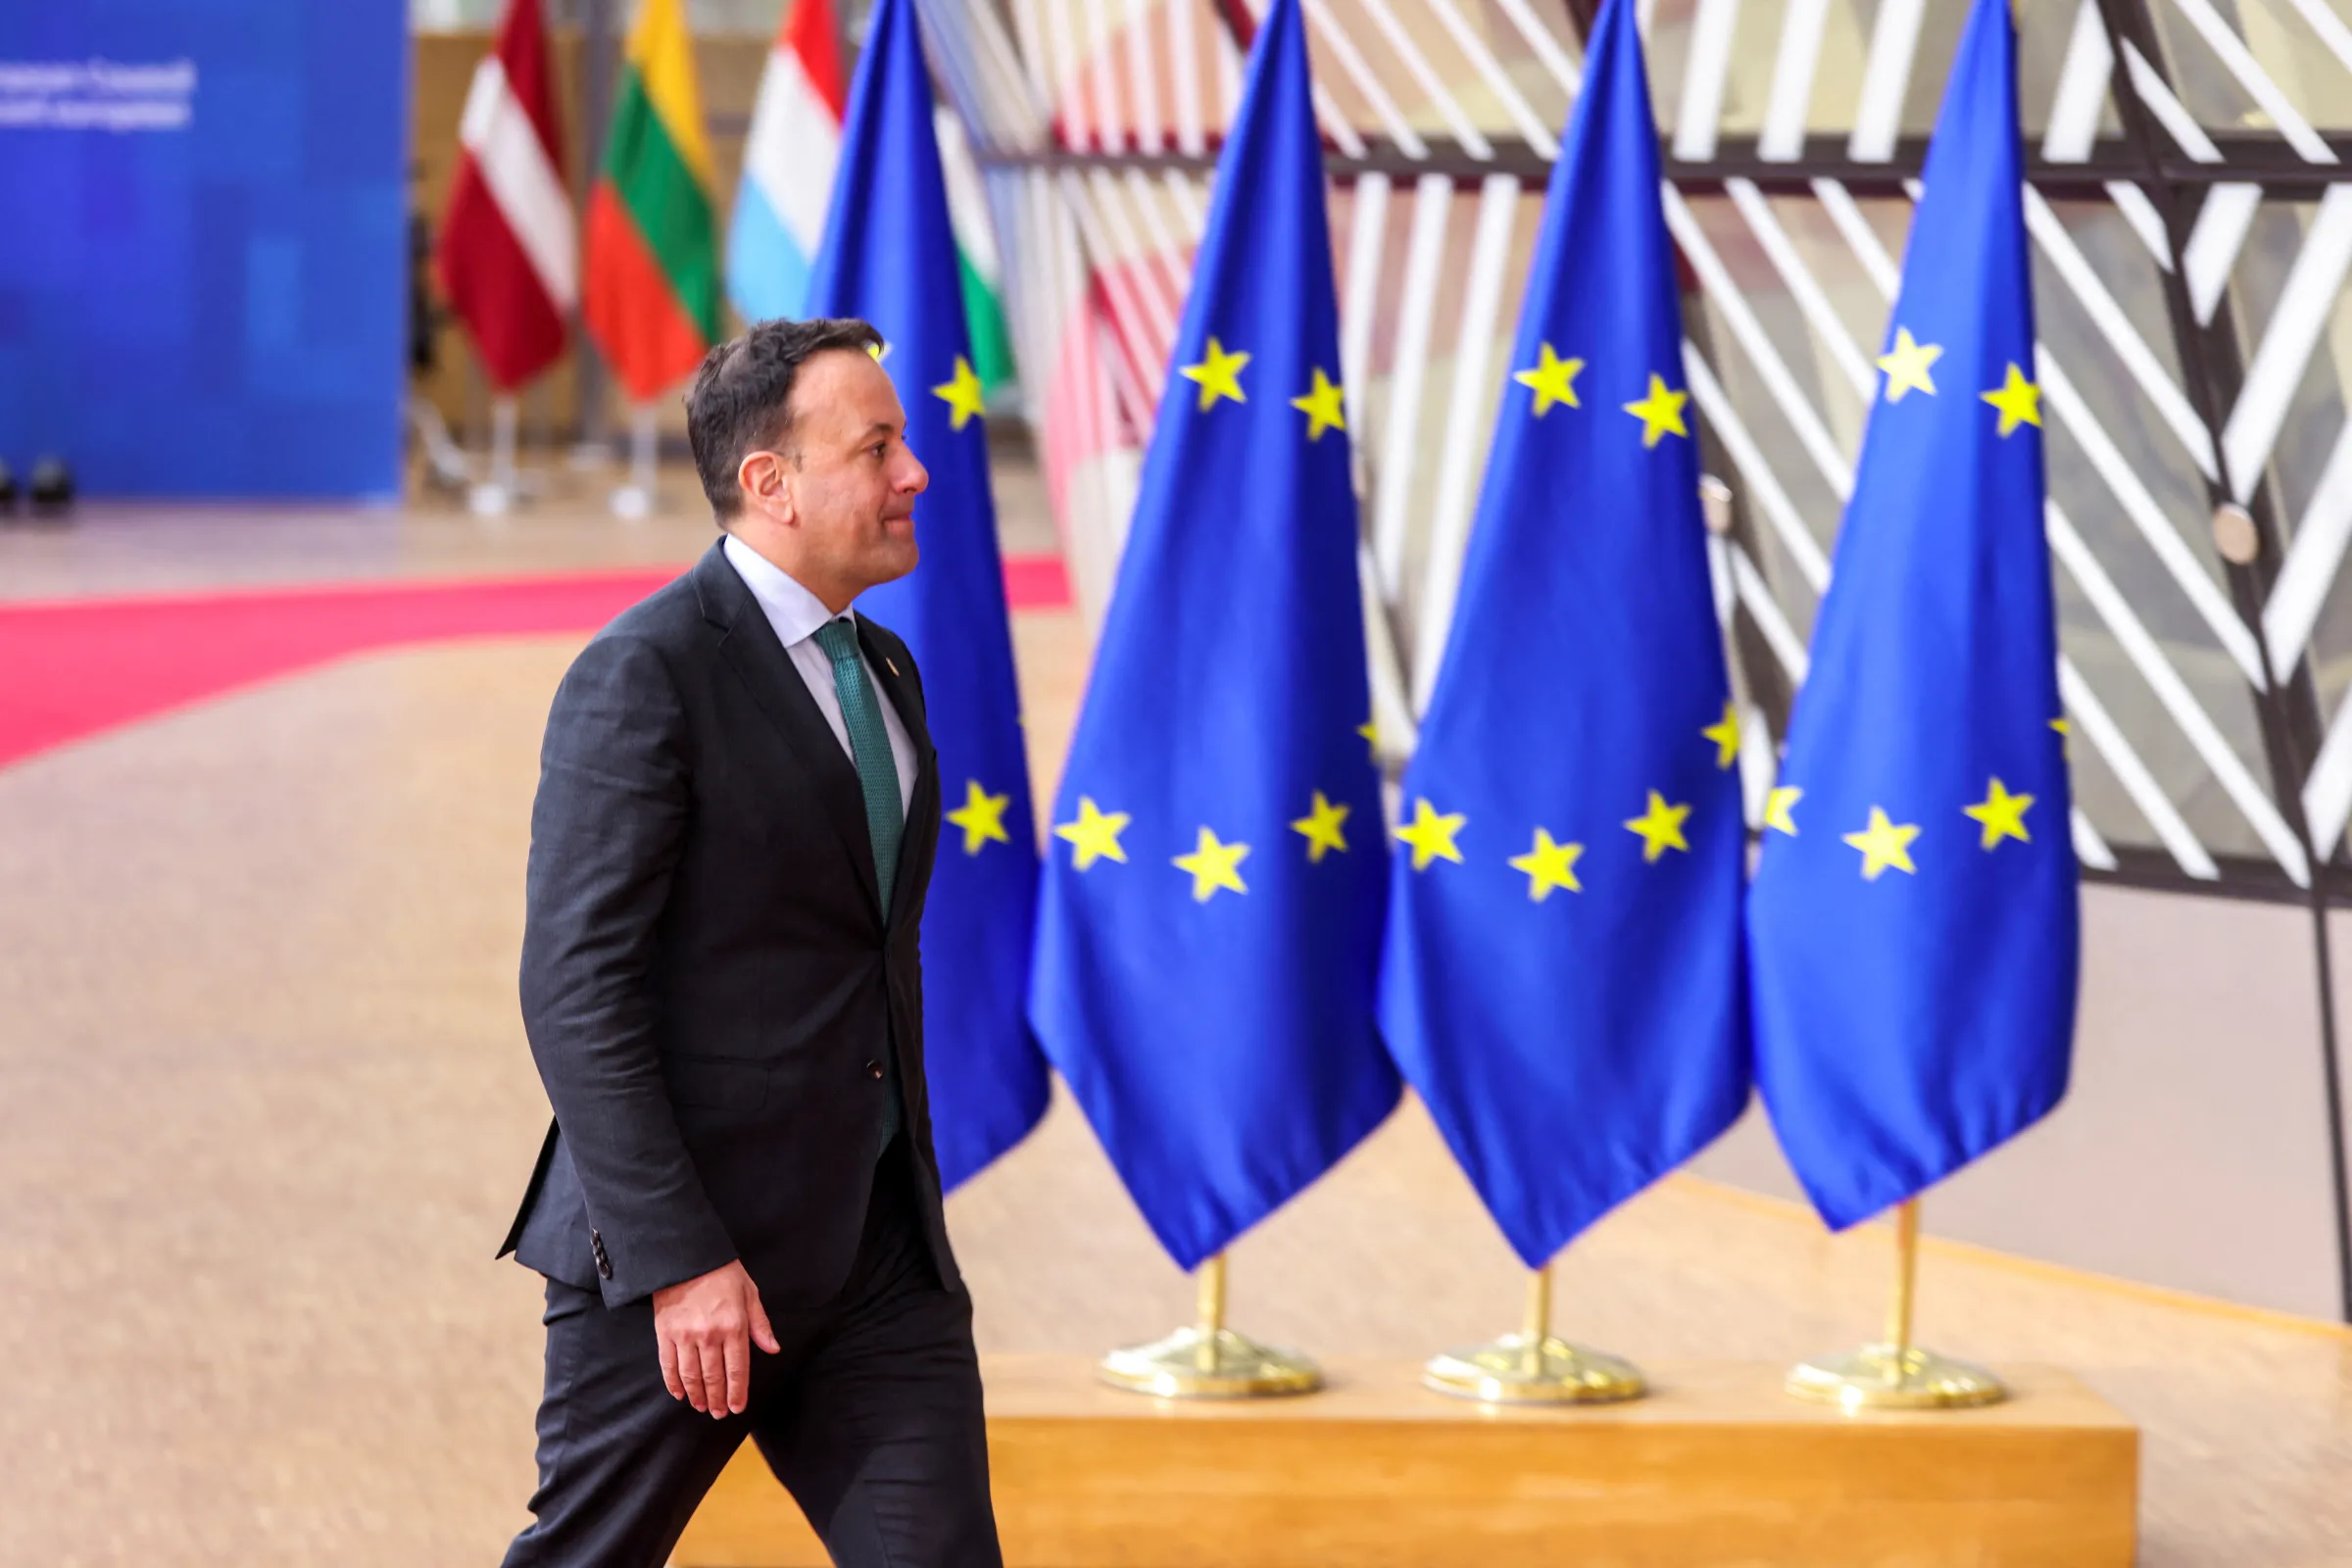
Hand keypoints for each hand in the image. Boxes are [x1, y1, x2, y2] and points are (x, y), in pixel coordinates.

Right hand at [652, 1260, 779, 1417]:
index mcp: (734, 1326)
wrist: (686, 1255)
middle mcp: (710, 1335)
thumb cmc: (723, 1273)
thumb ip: (760, 1324)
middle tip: (719, 1414)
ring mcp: (684, 1335)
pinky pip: (668, 1365)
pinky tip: (680, 1394)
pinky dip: (673, 1383)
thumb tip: (773, 1349)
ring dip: (697, 1396)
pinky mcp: (664, 1333)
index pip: (737, 1369)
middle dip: (717, 1400)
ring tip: (701, 1407)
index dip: (738, 1392)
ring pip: (691, 1376)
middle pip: (714, 1377)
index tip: (737, 1408)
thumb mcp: (749, 1293)